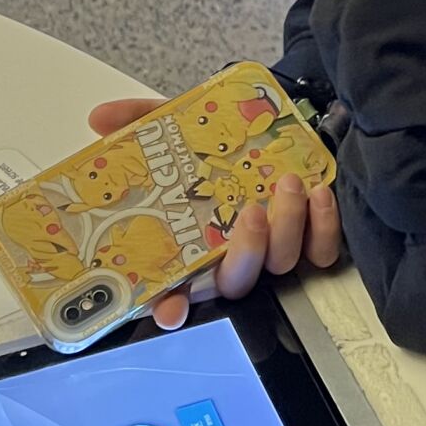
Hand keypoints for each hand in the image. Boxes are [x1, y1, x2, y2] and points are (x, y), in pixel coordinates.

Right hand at [85, 97, 343, 327]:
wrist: (276, 125)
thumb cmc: (220, 141)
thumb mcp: (176, 126)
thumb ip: (138, 120)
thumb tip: (101, 117)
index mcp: (193, 242)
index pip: (175, 289)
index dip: (171, 305)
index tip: (170, 309)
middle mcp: (233, 254)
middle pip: (237, 282)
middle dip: (245, 252)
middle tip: (250, 213)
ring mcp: (274, 249)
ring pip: (281, 264)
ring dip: (287, 227)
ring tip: (287, 185)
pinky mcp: (312, 239)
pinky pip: (321, 252)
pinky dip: (324, 227)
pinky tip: (318, 195)